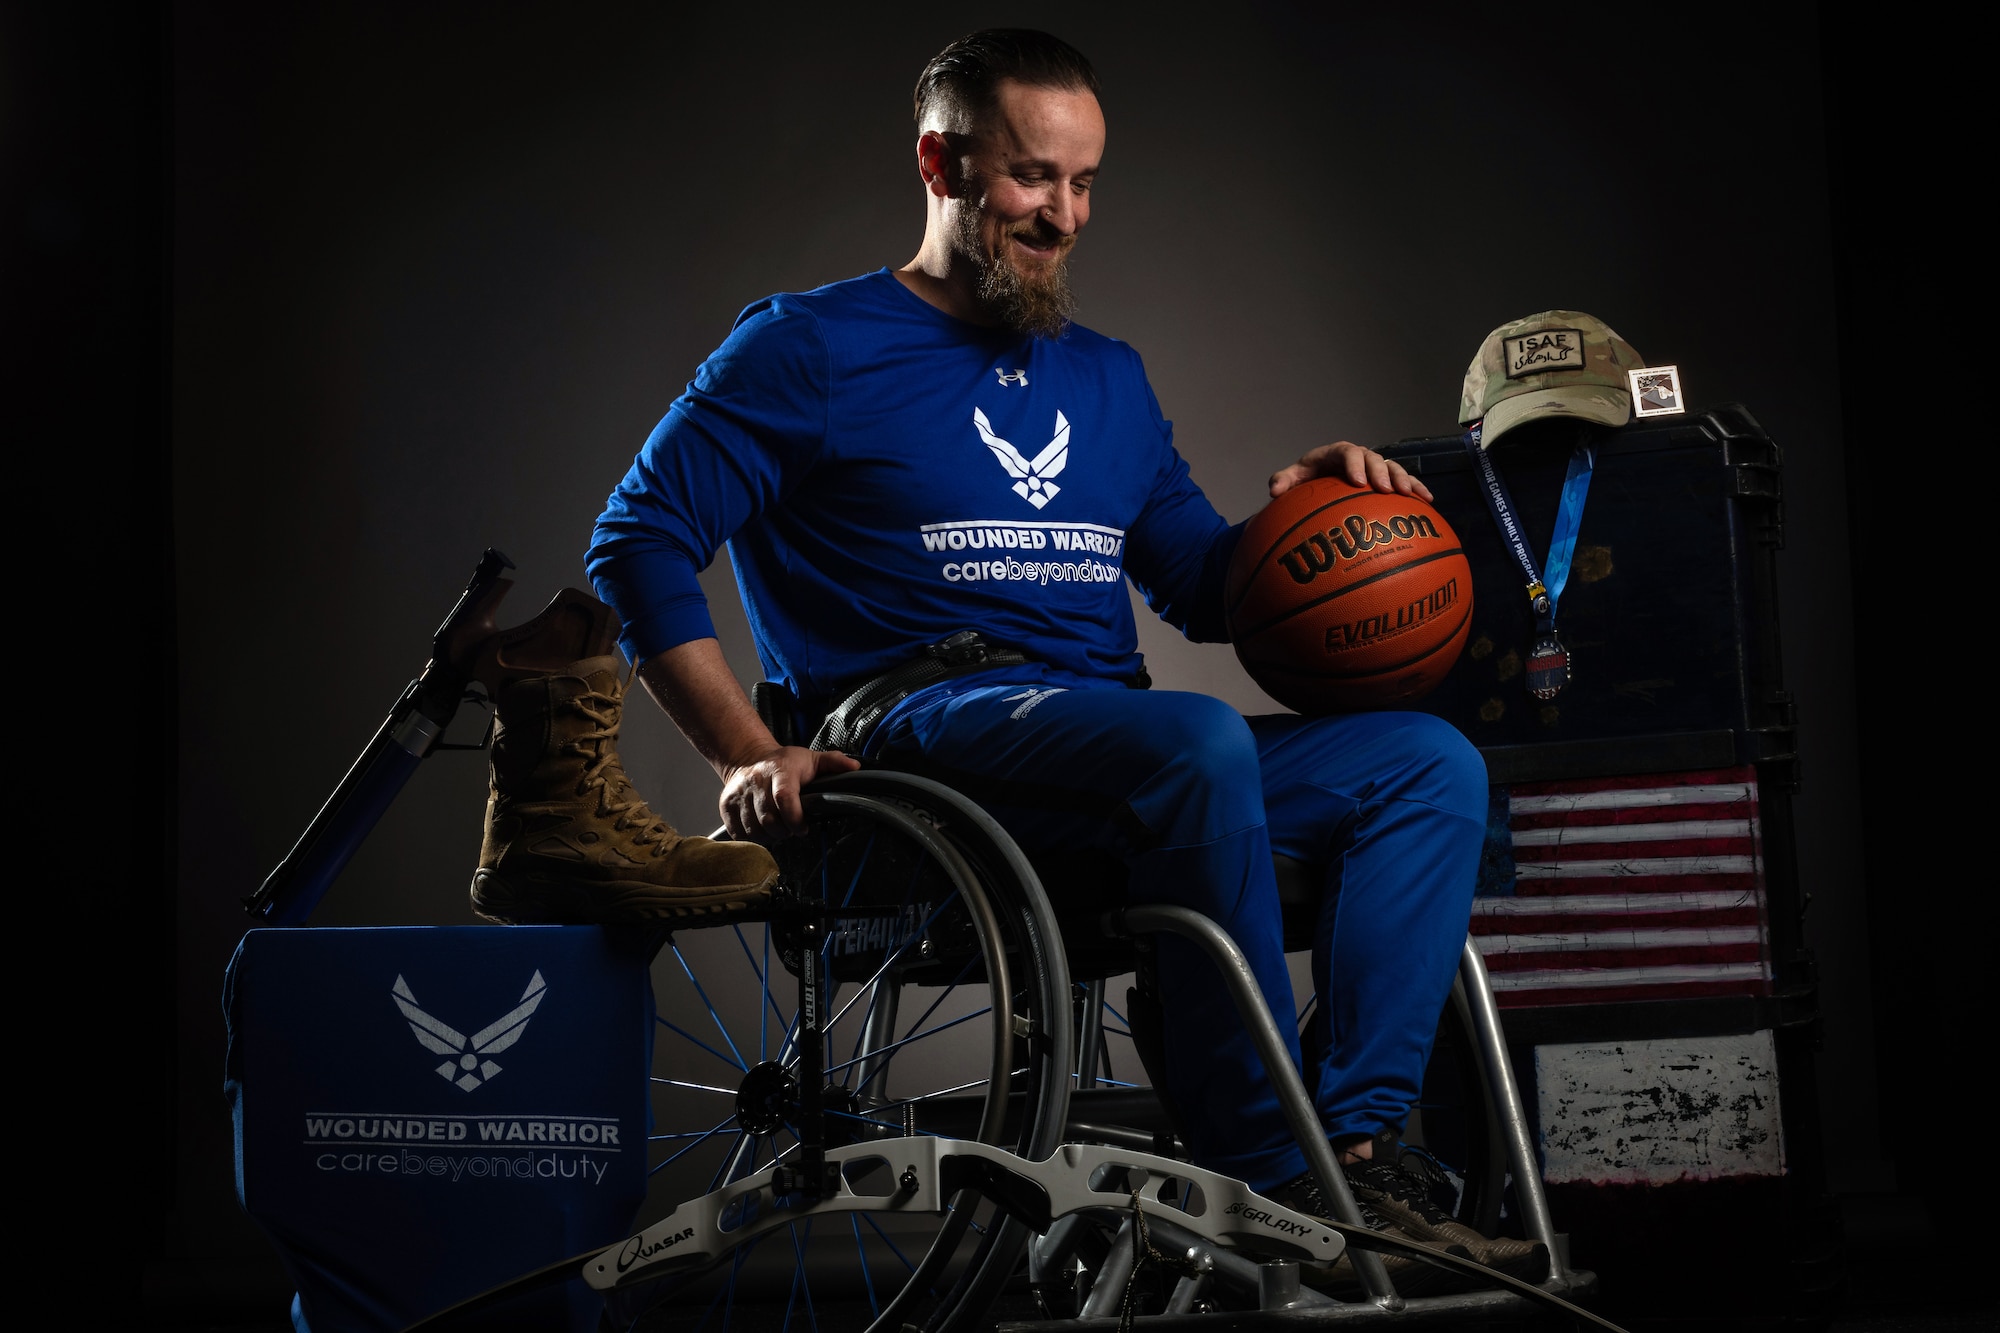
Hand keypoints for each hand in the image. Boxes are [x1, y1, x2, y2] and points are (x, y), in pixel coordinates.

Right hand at [719, 745, 860, 841]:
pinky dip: (752, 836)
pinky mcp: (726, 804)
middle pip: (769, 819)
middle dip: (784, 831)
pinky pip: (738, 831)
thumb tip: (855, 768)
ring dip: (769, 836)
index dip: (795, 818)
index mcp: (779, 770)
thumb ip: (834, 763)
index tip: (803, 828)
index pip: (784, 798)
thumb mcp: (811, 759)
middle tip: (791, 828)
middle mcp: (756, 781)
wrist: (748, 758)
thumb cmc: (785, 764)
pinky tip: (762, 829)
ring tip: (778, 828)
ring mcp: (739, 793)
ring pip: (753, 828)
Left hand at [1269, 441, 1430, 502]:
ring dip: (1402, 480)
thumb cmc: (1307, 479)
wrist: (1321, 480)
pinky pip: (1404, 481)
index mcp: (1336, 453)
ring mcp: (1374, 467)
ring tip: (1408, 495)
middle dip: (1381, 473)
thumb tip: (1275, 489)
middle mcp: (1359, 456)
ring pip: (1392, 467)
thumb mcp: (1293, 478)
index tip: (1358, 482)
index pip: (1347, 453)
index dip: (1354, 465)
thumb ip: (1284, 480)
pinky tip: (1429, 501)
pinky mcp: (1386, 478)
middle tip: (1385, 490)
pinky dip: (1416, 488)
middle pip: (1373, 459)